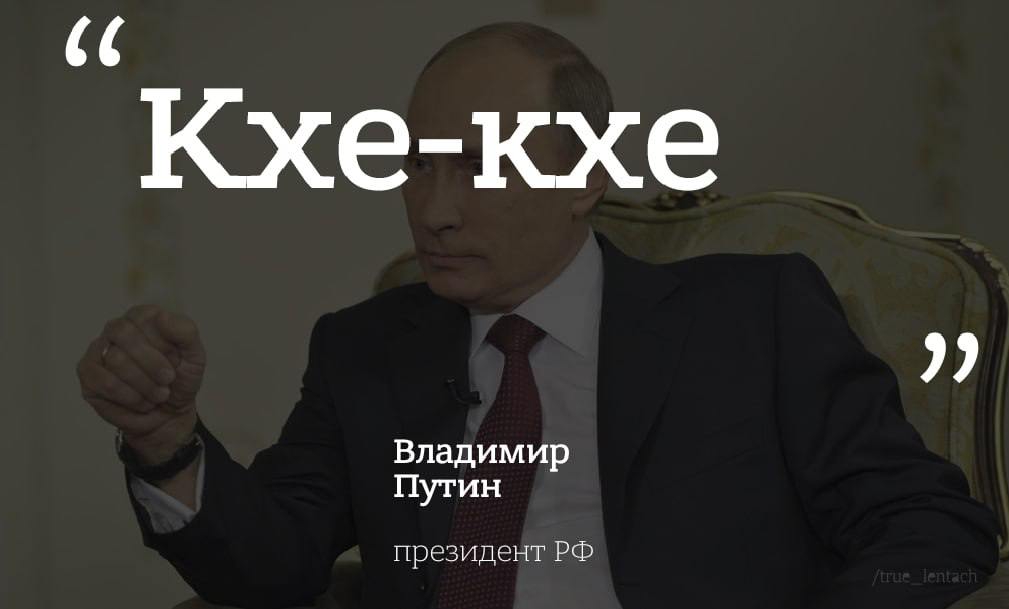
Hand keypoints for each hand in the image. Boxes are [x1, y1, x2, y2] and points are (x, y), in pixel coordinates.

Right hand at [77, 304, 206, 462]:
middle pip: (123, 333)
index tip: (176, 363)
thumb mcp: (195, 357)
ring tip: (157, 394)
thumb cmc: (180, 380)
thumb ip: (186, 332)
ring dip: (144, 384)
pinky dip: (129, 397)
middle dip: (152, 364)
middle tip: (167, 381)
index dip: (163, 345)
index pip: (145, 317)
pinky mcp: (87, 373)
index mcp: (143, 317)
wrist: (168, 414)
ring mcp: (98, 350)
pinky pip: (104, 382)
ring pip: (115, 360)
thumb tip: (161, 315)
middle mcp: (116, 328)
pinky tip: (140, 402)